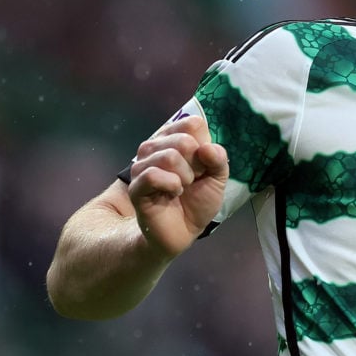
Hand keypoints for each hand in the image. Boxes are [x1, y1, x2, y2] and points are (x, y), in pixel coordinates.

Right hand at [127, 115, 228, 257]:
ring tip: (183, 188)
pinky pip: (154, 175)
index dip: (204, 146)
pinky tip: (173, 193)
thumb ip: (219, 159)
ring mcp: (142, 165)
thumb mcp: (218, 178)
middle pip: (183, 140)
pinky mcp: (136, 186)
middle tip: (193, 180)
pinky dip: (172, 185)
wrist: (183, 231)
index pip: (193, 124)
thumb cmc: (198, 201)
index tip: (203, 165)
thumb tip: (209, 148)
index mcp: (174, 139)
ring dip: (186, 177)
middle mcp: (155, 147)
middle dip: (197, 165)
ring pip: (169, 157)